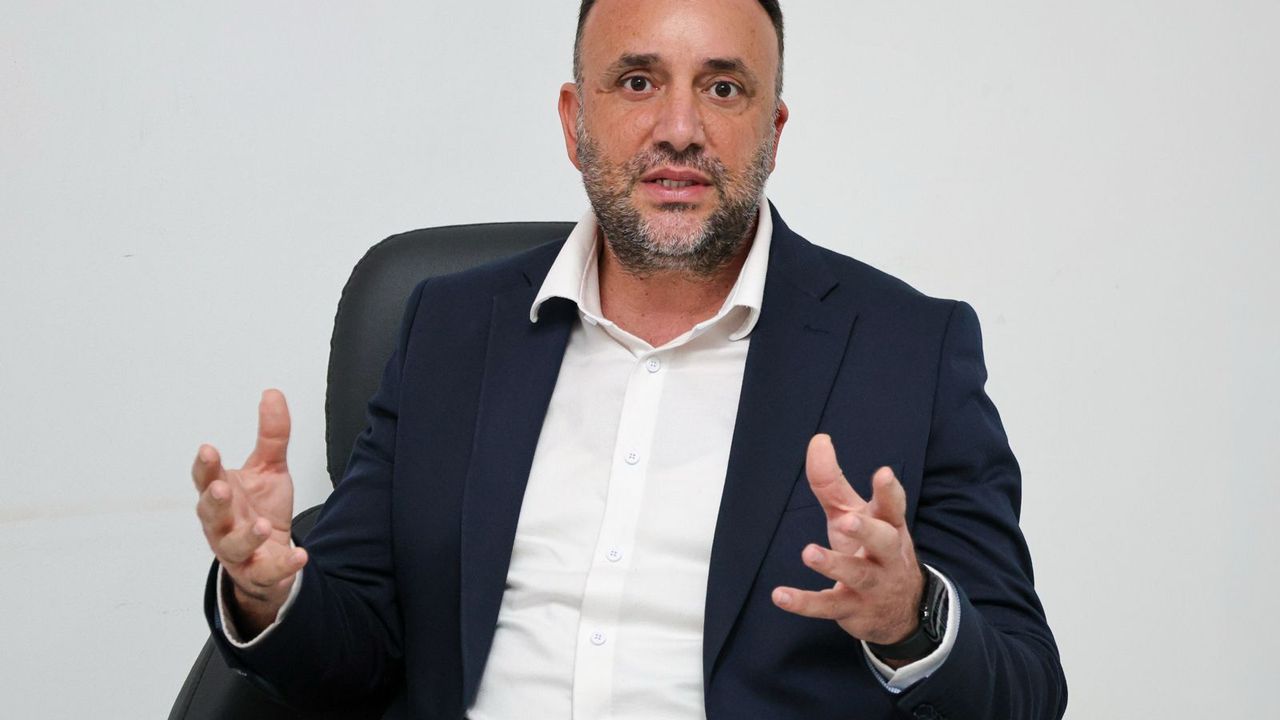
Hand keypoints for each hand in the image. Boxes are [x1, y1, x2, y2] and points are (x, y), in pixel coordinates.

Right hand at [193, 389, 306, 632]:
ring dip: (247, 536)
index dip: (205, 466)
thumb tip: (272, 394)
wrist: (269, 555)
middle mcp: (222, 523)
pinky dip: (282, 565)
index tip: (208, 449)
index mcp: (222, 493)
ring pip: (233, 546)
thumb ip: (272, 435)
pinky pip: (267, 572)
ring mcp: (237, 550)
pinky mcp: (257, 572)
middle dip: (214, 501)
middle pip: (210, 513)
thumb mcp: (270, 468)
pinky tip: (299, 556)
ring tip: (262, 526)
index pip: (207, 478)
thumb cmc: (260, 508)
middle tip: (221, 488)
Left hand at [772, 434, 923, 651]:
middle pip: (883, 541)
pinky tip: (779, 595)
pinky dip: (804, 603)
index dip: (889, 491)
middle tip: (846, 520)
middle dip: (865, 531)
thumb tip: (818, 440)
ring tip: (808, 553)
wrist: (900, 611)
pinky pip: (827, 606)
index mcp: (888, 527)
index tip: (883, 473)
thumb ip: (833, 483)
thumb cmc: (871, 550)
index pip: (892, 507)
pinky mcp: (851, 608)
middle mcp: (885, 555)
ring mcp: (871, 585)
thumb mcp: (855, 515)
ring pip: (856, 574)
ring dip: (833, 564)